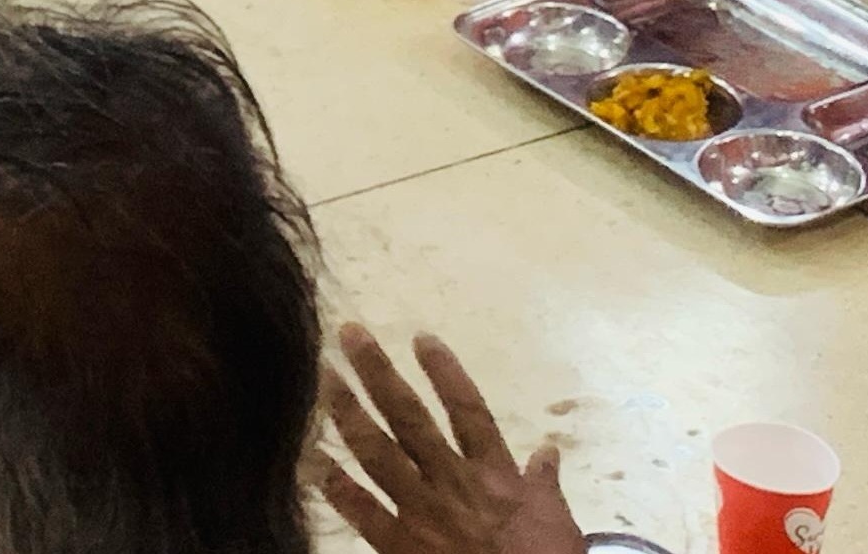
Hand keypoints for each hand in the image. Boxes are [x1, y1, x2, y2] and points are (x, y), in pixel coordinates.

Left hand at [316, 325, 585, 553]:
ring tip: (325, 378)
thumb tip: (548, 449)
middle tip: (350, 334)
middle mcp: (453, 482)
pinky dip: (336, 485)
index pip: (467, 409)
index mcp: (494, 473)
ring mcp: (422, 512)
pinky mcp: (399, 545)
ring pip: (378, 453)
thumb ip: (544, 481)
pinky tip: (312, 457)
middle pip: (410, 418)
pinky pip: (362, 510)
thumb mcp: (555, 518)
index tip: (420, 337)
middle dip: (378, 374)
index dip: (444, 371)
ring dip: (348, 413)